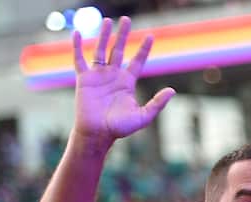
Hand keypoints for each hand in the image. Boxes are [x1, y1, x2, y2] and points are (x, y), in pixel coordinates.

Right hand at [72, 17, 173, 146]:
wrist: (98, 133)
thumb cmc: (120, 128)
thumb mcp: (144, 116)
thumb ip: (157, 103)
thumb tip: (172, 90)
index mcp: (127, 83)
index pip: (137, 61)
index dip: (144, 49)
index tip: (151, 36)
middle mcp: (113, 75)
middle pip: (118, 50)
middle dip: (123, 35)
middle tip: (127, 19)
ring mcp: (98, 75)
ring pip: (101, 50)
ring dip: (104, 35)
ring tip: (108, 21)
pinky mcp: (83, 78)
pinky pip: (79, 59)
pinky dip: (78, 46)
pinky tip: (77, 33)